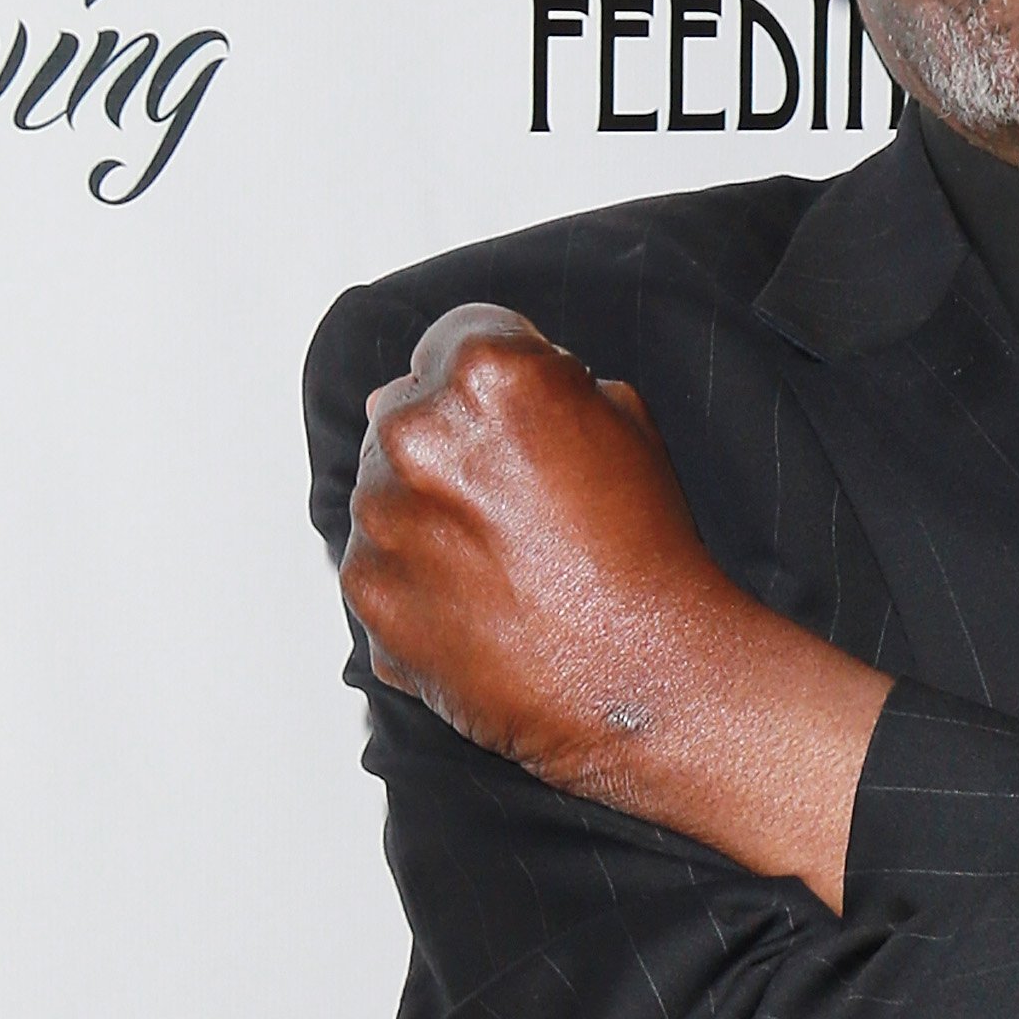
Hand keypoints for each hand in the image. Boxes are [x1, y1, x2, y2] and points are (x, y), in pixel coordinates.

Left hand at [342, 309, 716, 783]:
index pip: (455, 339)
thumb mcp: (625, 422)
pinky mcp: (369, 592)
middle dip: (448, 447)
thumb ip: (546, 383)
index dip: (491, 380)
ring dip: (424, 515)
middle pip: (407, 411)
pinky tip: (477, 608)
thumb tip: (485, 387)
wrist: (646, 680)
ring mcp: (382, 515)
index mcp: (484, 372)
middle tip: (509, 505)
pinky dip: (413, 583)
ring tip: (498, 566)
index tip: (510, 420)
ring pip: (385, 490)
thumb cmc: (648, 553)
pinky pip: (377, 565)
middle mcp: (416, 433)